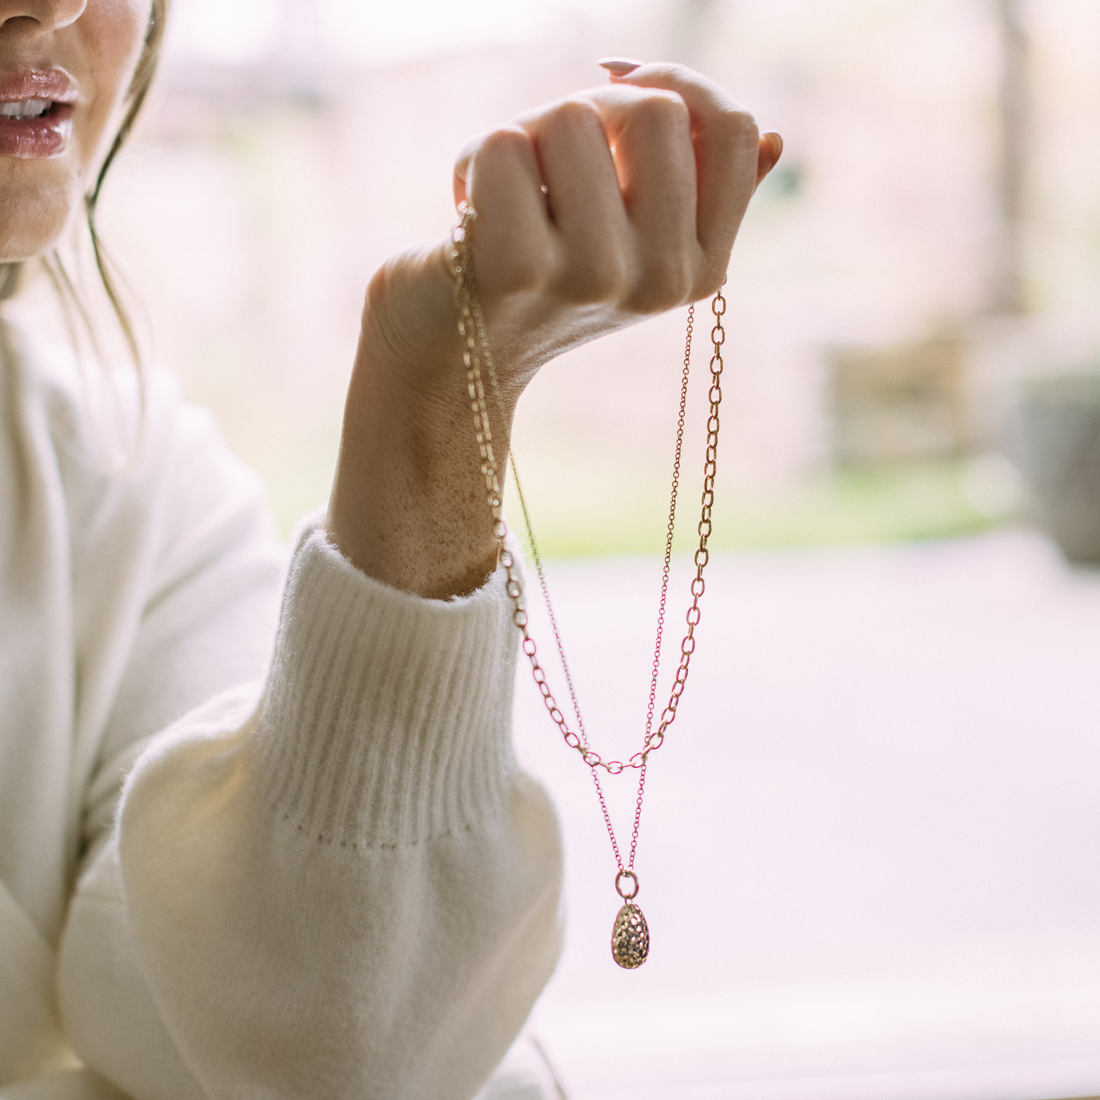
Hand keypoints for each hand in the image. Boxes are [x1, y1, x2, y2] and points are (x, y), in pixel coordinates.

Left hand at [328, 64, 781, 597]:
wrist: (450, 359)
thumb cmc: (538, 280)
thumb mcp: (627, 239)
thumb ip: (696, 189)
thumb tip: (772, 137)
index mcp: (701, 270)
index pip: (734, 131)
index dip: (677, 85)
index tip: (619, 95)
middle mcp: (661, 280)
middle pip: (653, 110)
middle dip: (588, 109)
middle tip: (545, 163)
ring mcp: (594, 277)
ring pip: (571, 117)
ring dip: (523, 136)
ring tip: (505, 199)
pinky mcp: (518, 269)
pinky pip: (503, 146)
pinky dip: (472, 162)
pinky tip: (469, 219)